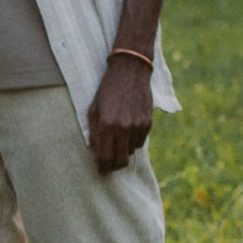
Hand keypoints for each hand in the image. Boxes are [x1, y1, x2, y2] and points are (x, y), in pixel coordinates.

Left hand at [86, 55, 154, 175]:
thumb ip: (94, 133)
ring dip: (123, 150)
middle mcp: (123, 127)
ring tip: (117, 138)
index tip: (101, 171)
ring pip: (131, 152)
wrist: (130, 71)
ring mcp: (138, 126)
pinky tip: (127, 129)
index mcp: (107, 125)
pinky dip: (133, 141)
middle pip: (121, 161)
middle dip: (114, 165)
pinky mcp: (148, 123)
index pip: (105, 157)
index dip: (102, 168)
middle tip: (108, 164)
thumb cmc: (107, 90)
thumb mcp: (94, 109)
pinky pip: (140, 142)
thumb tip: (96, 154)